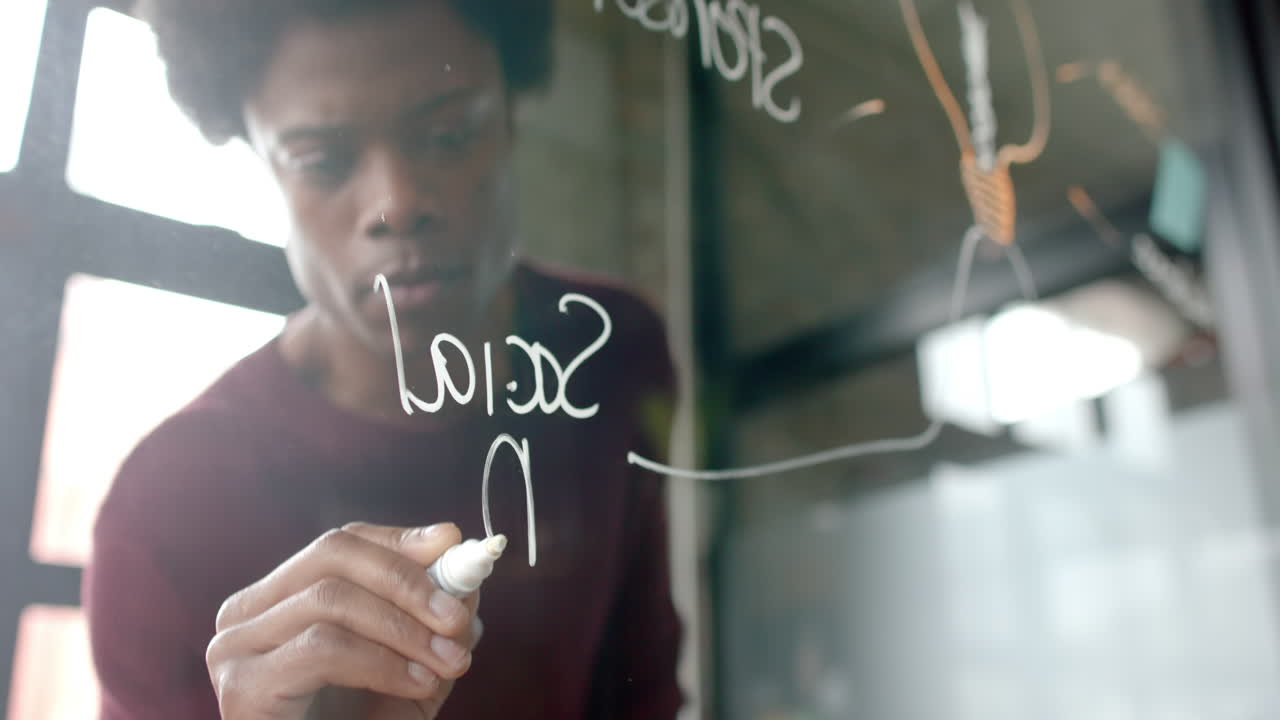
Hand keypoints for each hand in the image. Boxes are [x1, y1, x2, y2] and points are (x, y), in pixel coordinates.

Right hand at [205, 522, 481, 718]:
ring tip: (449, 661)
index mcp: (278, 600)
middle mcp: (245, 614)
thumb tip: (465, 573)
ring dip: (404, 627)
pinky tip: (417, 683)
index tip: (452, 544)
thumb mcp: (408, 670)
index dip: (398, 540)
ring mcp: (234, 648)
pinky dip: (382, 661)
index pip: (341, 544)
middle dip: (407, 579)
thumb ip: (432, 624)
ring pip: (330, 598)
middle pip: (332, 554)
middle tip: (457, 615)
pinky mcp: (242, 687)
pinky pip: (322, 648)